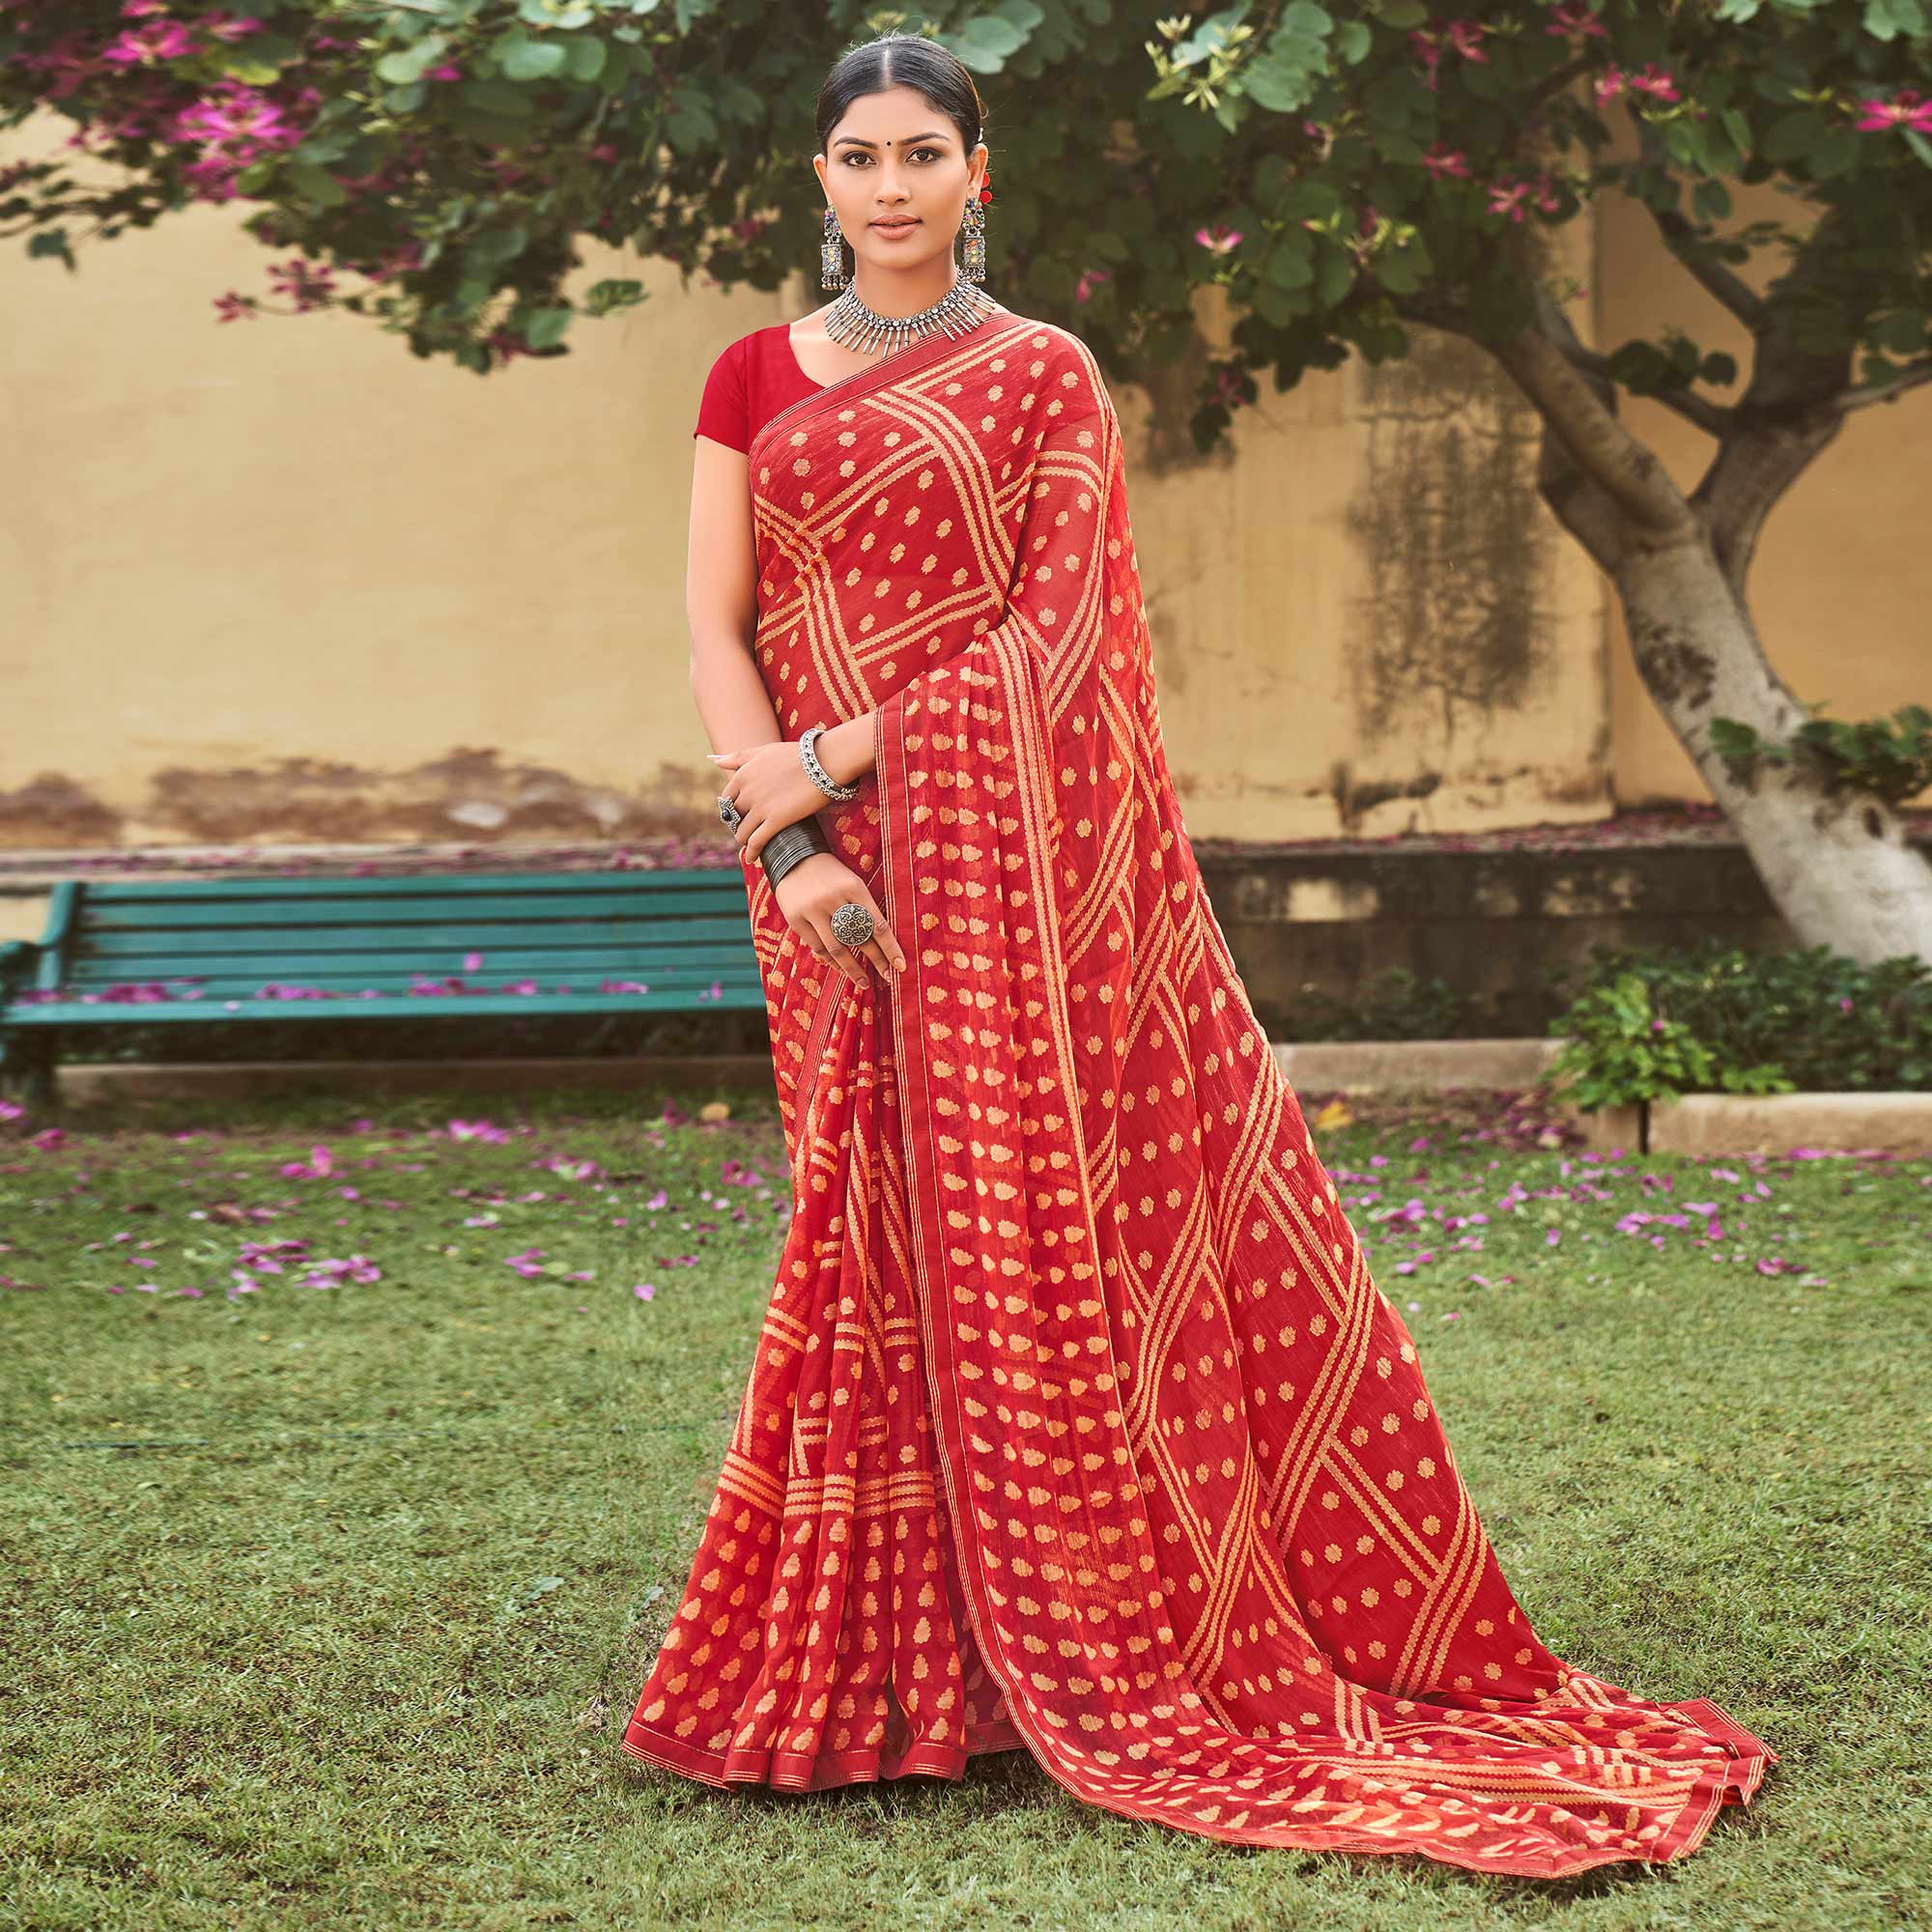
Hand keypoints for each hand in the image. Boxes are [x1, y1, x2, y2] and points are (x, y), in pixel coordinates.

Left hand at [711, 738, 837, 864]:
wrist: (823, 761)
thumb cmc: (797, 754)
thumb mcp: (763, 751)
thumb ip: (738, 757)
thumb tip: (714, 760)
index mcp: (742, 775)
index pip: (727, 799)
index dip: (732, 809)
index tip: (739, 815)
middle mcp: (747, 792)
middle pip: (734, 817)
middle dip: (739, 825)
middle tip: (748, 831)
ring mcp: (760, 808)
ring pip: (742, 832)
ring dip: (744, 840)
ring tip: (751, 845)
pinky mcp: (776, 821)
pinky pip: (756, 842)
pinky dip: (752, 852)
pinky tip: (753, 858)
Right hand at [771, 853, 904, 988]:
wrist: (793, 857)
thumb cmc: (831, 874)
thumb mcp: (852, 882)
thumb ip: (864, 908)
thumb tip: (881, 942)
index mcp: (854, 887)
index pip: (877, 924)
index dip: (890, 948)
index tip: (901, 966)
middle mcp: (834, 900)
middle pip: (859, 938)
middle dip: (876, 961)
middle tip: (888, 978)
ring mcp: (813, 910)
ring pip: (837, 948)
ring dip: (853, 969)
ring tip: (865, 983)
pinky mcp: (796, 919)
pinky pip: (818, 947)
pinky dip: (831, 961)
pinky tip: (842, 969)